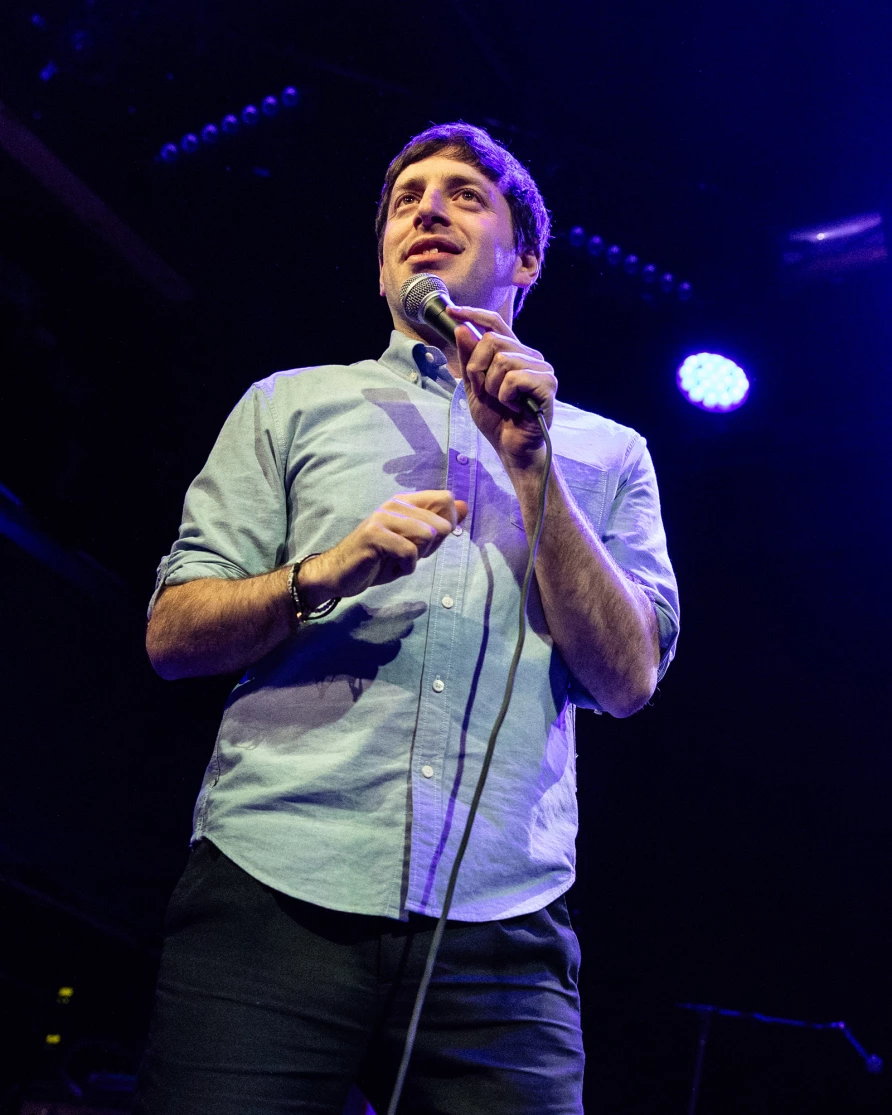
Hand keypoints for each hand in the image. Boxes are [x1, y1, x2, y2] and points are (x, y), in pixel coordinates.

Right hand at [300, 490, 467, 604]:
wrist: (340, 574)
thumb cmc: (379, 559)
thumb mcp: (415, 543)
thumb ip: (439, 525)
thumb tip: (465, 507)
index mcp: (406, 502)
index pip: (446, 499)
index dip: (447, 525)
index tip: (427, 542)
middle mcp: (395, 503)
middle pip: (442, 524)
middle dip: (430, 548)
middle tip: (405, 555)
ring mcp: (384, 516)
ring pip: (427, 536)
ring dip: (417, 558)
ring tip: (396, 560)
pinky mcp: (375, 534)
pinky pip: (410, 552)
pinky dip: (405, 567)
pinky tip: (390, 567)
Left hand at [447, 305, 556, 468]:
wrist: (511, 448)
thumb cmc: (497, 420)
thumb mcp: (474, 387)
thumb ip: (469, 359)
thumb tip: (462, 328)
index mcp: (514, 354)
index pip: (495, 323)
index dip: (473, 314)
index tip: (452, 310)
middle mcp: (530, 356)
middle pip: (492, 340)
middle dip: (477, 368)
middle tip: (483, 391)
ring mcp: (542, 369)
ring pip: (502, 360)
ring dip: (492, 387)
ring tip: (503, 402)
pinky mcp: (547, 385)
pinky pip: (514, 378)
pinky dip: (506, 396)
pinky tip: (515, 408)